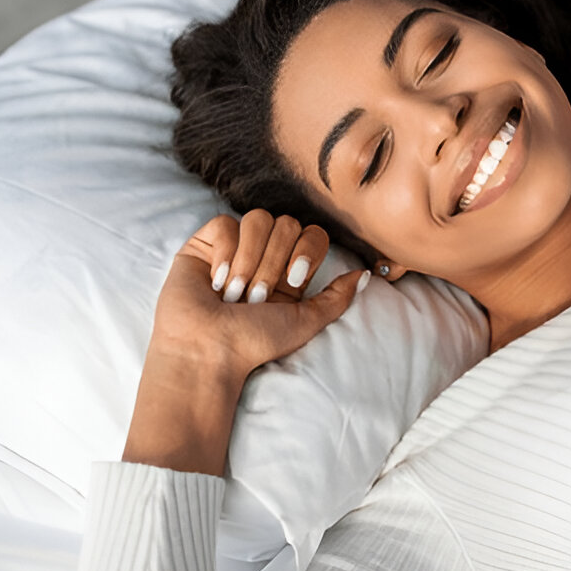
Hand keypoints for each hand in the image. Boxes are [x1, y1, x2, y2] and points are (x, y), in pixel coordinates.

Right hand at [122, 210, 365, 473]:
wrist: (208, 350)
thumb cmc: (254, 341)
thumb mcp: (306, 321)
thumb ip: (337, 298)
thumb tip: (367, 274)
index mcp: (290, 270)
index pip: (313, 233)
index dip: (307, 250)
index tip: (292, 282)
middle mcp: (264, 255)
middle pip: (287, 223)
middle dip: (274, 263)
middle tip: (257, 297)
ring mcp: (234, 247)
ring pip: (257, 219)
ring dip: (250, 261)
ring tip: (235, 294)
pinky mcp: (204, 244)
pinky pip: (224, 224)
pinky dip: (224, 254)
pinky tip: (215, 281)